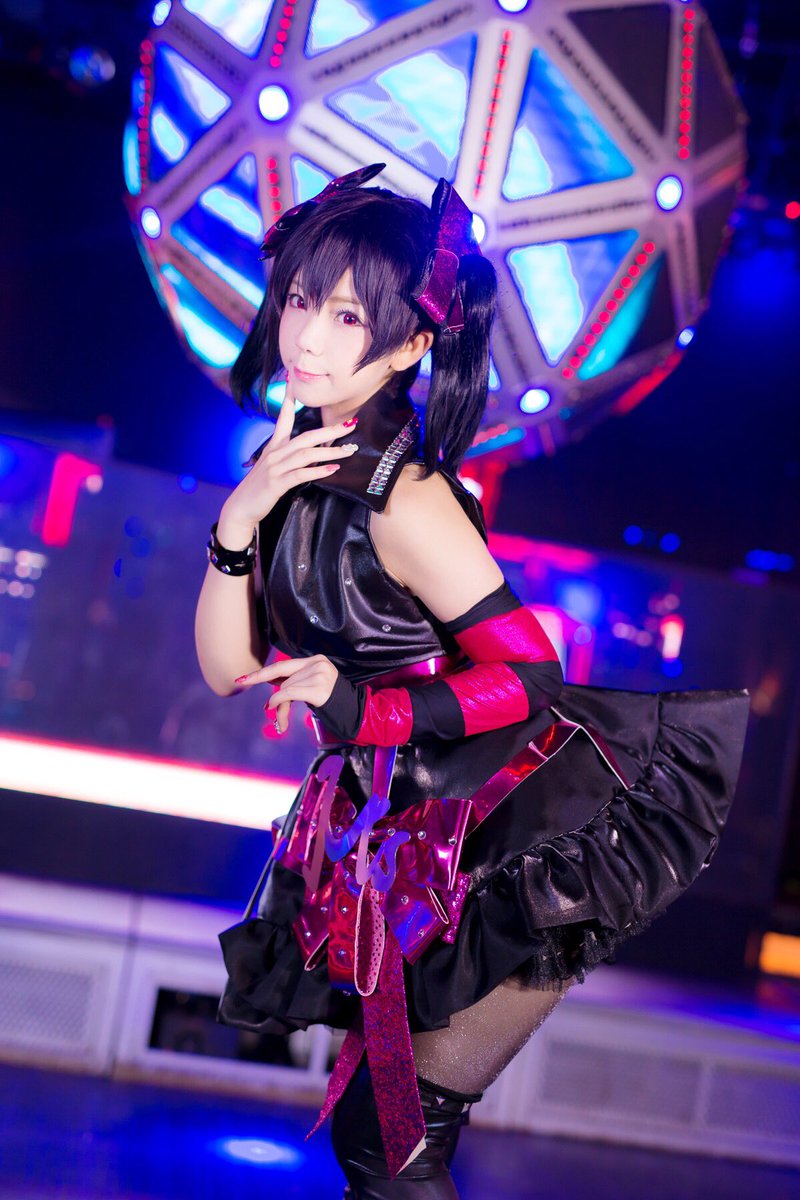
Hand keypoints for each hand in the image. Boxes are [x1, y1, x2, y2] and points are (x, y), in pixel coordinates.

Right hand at [218, 383, 358, 541]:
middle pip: (306, 436)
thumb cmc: (260, 488)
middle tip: (350, 424)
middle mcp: (275, 453)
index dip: (290, 400)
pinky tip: (333, 470)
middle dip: (330, 430)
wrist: (241, 507)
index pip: (284, 418)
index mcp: (274, 446)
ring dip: (330, 452)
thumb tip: (312, 453)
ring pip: (307, 454)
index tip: (294, 381)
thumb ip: (290, 457)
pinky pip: (301, 474)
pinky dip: (318, 471)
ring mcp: (275, 468)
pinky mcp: (277, 483)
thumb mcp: (273, 466)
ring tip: (349, 451)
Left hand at [235, 654, 339, 733]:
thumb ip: (293, 682)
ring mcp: (319, 674)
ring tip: (282, 723)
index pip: (284, 665)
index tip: (243, 678)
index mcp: (316, 660)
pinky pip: (288, 694)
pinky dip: (278, 702)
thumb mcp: (311, 687)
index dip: (262, 672)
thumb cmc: (331, 701)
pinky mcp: (318, 688)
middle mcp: (317, 663)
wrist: (355, 711)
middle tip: (247, 688)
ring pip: (285, 688)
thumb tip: (269, 688)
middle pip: (283, 676)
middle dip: (266, 686)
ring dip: (279, 706)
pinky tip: (276, 713)